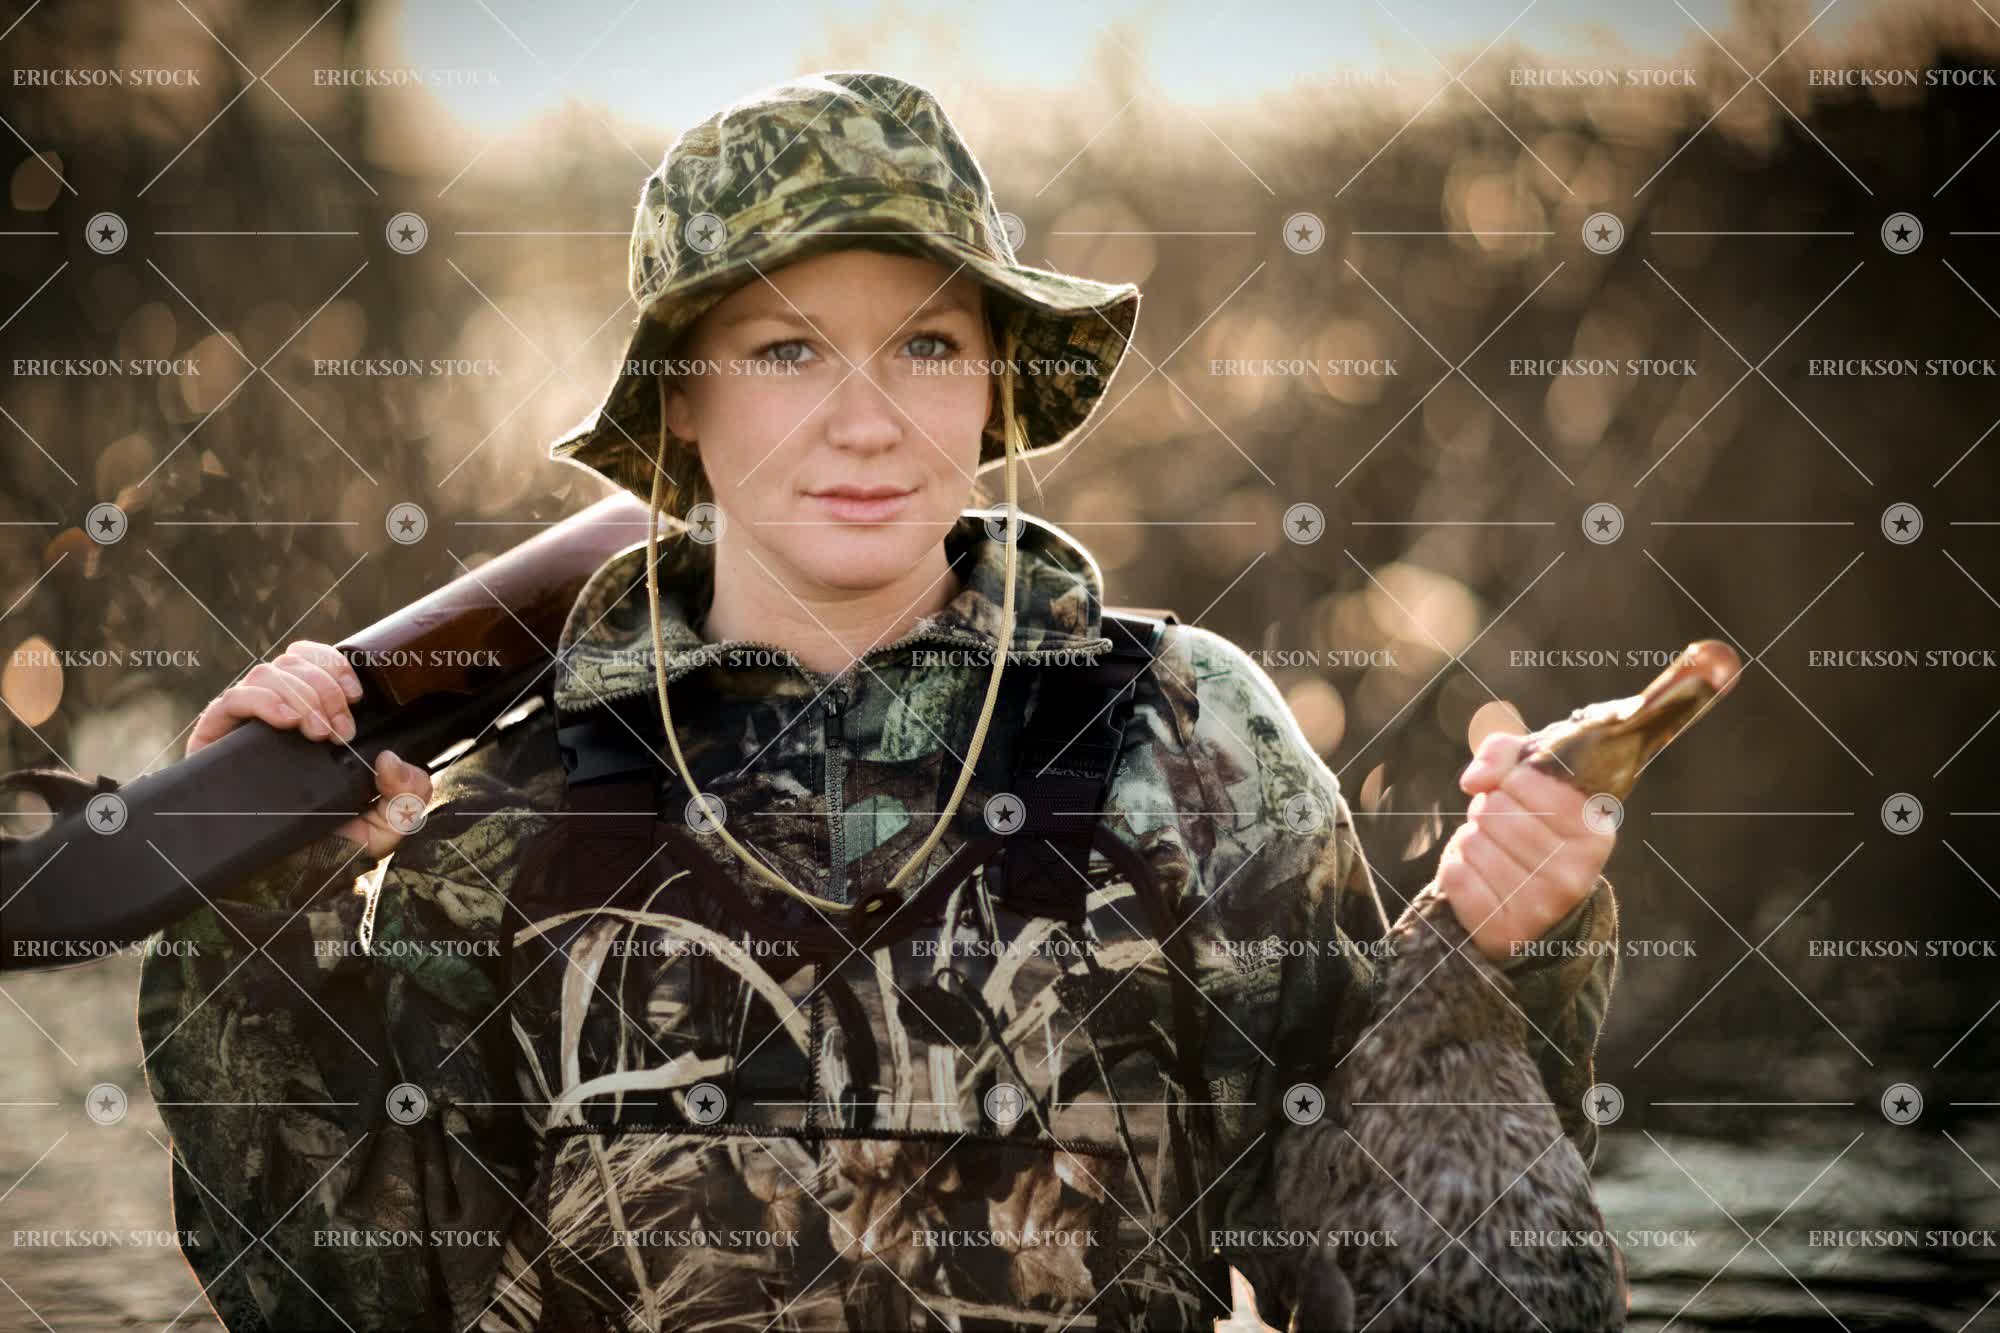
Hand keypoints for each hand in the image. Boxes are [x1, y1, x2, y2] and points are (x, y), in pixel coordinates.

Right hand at [186, 640, 431, 861]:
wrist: (278, 877)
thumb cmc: (329, 843)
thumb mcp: (385, 824)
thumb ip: (408, 795)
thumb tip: (390, 759)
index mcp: (316, 718)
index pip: (319, 663)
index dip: (338, 666)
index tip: (357, 697)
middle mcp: (281, 714)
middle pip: (295, 662)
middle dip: (324, 687)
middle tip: (339, 730)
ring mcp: (247, 725)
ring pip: (267, 673)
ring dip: (299, 693)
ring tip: (314, 731)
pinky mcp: (216, 739)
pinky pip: (233, 699)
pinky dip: (262, 700)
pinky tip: (284, 722)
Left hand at [1437, 730, 1613, 964]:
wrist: (1537, 906)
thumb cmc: (1534, 827)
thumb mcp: (1532, 780)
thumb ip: (1504, 754)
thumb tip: (1473, 780)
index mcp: (1594, 832)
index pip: (1527, 779)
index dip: (1510, 778)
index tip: (1519, 793)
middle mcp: (1574, 874)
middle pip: (1494, 810)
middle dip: (1486, 809)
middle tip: (1501, 825)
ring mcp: (1541, 907)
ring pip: (1470, 841)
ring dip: (1470, 839)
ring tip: (1493, 851)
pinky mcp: (1504, 931)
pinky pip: (1455, 875)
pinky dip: (1455, 866)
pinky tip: (1479, 875)